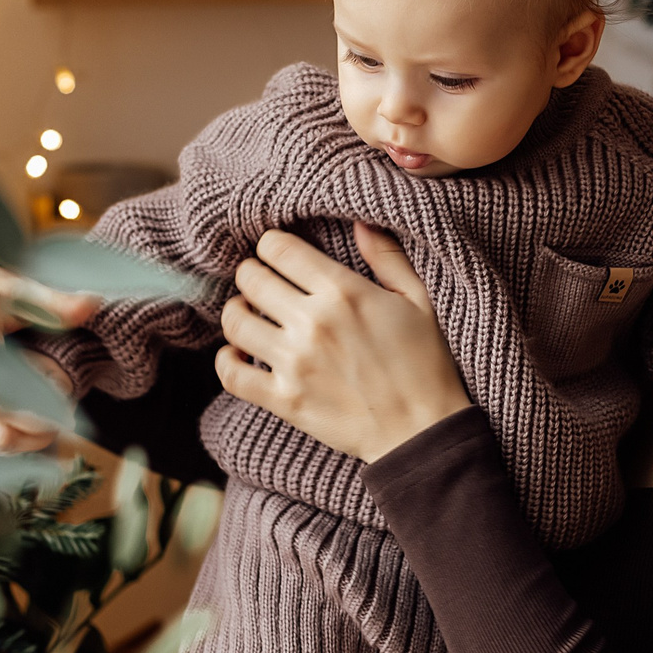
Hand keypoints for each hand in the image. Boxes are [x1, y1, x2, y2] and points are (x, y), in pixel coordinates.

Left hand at [215, 223, 473, 462]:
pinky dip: (226, 359)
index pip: (278, 249)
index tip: (279, 255)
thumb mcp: (419, 301)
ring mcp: (294, 363)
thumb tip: (359, 222)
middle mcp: (313, 323)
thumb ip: (387, 257)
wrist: (422, 431)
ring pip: (234, 321)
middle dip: (252, 274)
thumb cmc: (426, 364)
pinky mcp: (284, 399)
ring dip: (238, 312)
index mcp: (344, 292)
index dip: (271, 245)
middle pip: (250, 279)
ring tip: (250, 315)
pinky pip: (231, 373)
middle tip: (263, 283)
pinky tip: (237, 353)